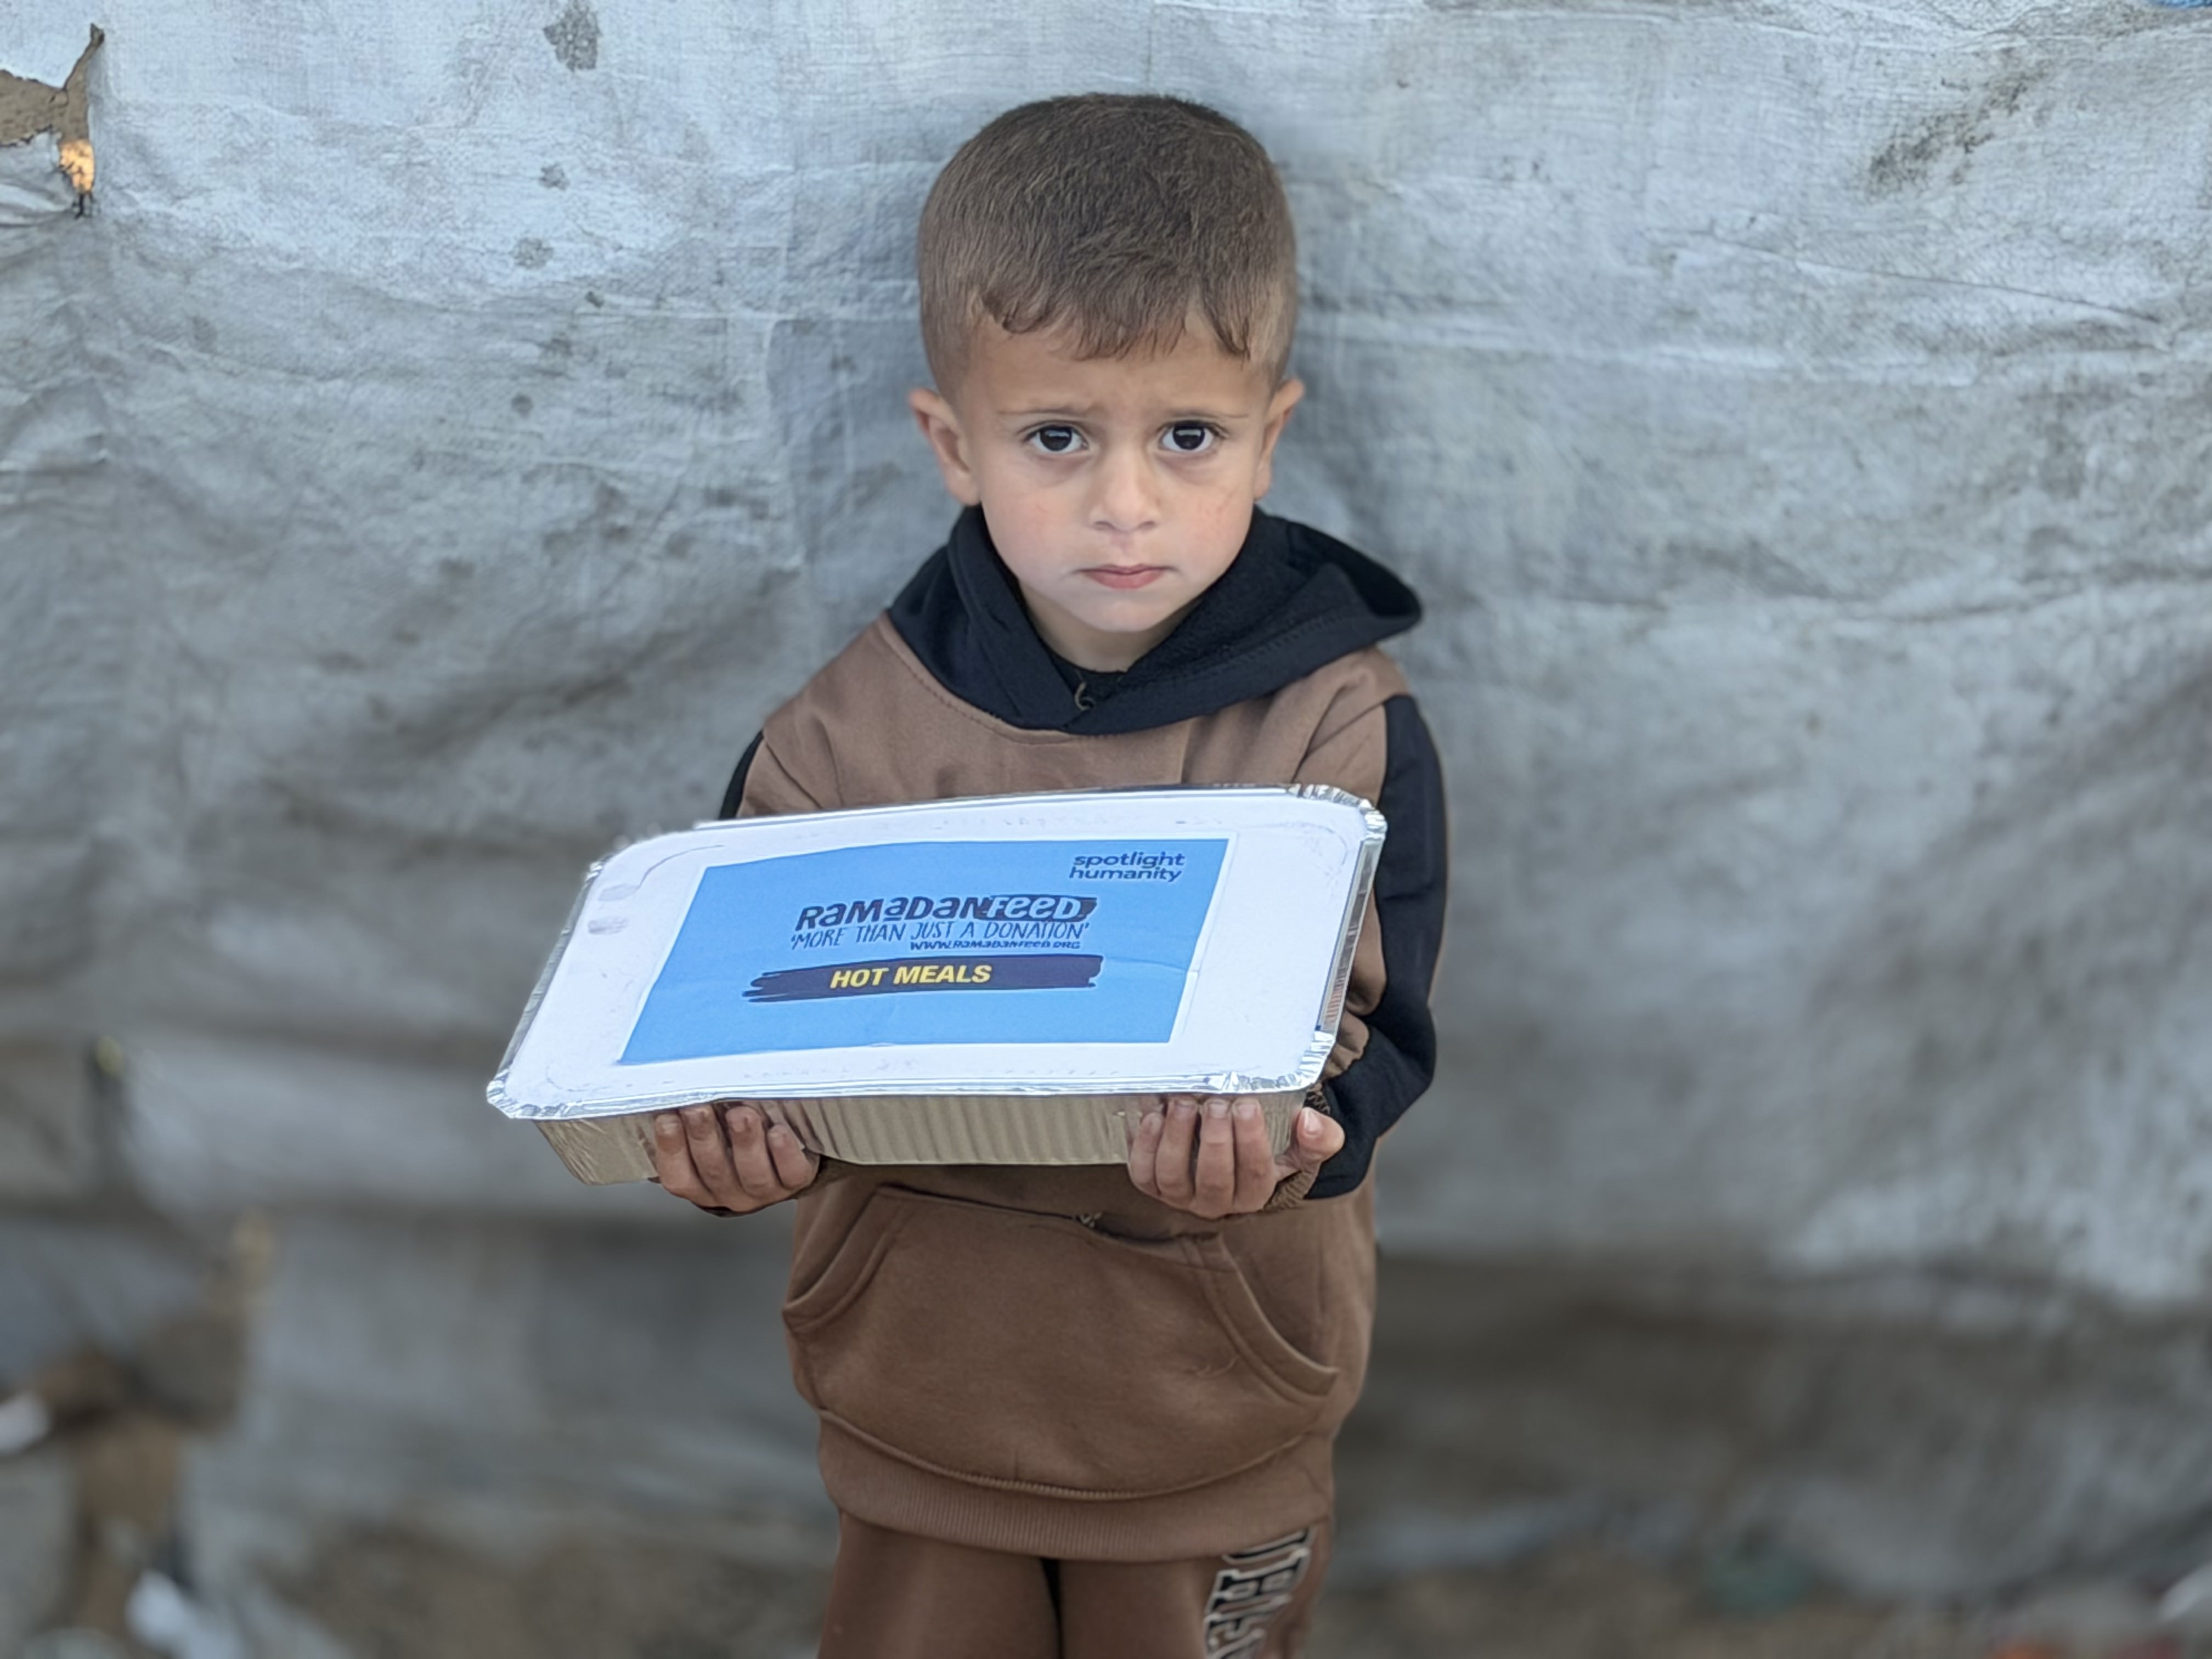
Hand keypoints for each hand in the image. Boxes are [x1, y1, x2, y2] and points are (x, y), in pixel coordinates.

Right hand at [649, 1102, 819, 1214]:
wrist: (786, 1157)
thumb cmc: (737, 1141)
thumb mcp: (710, 1134)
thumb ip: (691, 1121)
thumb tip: (673, 1092)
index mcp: (701, 1185)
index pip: (678, 1176)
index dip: (670, 1149)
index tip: (666, 1117)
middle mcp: (729, 1192)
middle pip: (713, 1170)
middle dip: (704, 1136)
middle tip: (698, 1108)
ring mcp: (764, 1191)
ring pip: (752, 1173)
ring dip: (745, 1142)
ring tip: (741, 1115)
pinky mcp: (795, 1181)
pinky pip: (790, 1173)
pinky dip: (784, 1153)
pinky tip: (778, 1132)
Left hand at [1125, 1095, 1344, 1218]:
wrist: (1231, 1143)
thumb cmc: (1268, 1143)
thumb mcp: (1300, 1143)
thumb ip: (1318, 1136)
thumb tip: (1310, 1122)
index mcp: (1254, 1193)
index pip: (1255, 1175)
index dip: (1250, 1142)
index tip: (1247, 1105)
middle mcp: (1215, 1202)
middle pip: (1213, 1180)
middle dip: (1215, 1140)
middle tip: (1217, 1103)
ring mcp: (1180, 1195)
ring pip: (1172, 1177)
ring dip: (1176, 1139)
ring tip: (1184, 1104)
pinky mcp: (1151, 1183)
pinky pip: (1142, 1172)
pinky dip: (1144, 1144)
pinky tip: (1154, 1114)